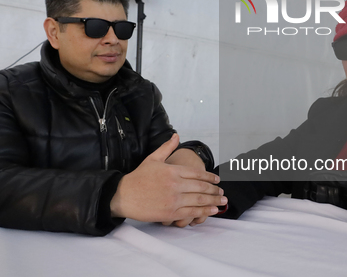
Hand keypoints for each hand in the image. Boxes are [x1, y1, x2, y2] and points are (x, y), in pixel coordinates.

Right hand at [110, 134, 225, 223]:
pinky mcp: (171, 212)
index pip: (197, 173)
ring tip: (222, 200)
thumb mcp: (153, 159)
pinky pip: (191, 212)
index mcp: (173, 170)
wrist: (124, 195)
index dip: (210, 177)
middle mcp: (176, 184)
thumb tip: (176, 135)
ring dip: (213, 200)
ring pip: (199, 199)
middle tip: (223, 191)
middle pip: (201, 187)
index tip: (217, 180)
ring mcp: (174, 199)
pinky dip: (204, 211)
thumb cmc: (138, 177)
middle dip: (215, 190)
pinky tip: (213, 210)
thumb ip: (167, 147)